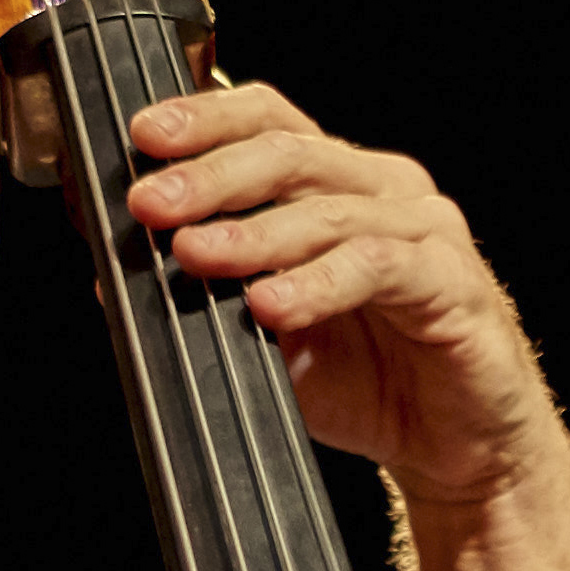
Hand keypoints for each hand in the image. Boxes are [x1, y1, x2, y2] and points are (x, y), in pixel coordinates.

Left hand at [125, 86, 561, 504]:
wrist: (457, 450)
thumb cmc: (372, 381)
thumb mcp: (267, 333)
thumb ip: (207, 293)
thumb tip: (112, 277)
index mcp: (340, 182)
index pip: (269, 122)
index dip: (205, 120)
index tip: (143, 137)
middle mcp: (384, 190)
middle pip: (290, 154)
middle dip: (210, 176)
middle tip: (150, 202)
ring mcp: (425, 231)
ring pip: (328, 211)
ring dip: (252, 234)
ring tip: (194, 255)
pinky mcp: (454, 283)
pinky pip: (378, 269)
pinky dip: (317, 285)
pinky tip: (271, 304)